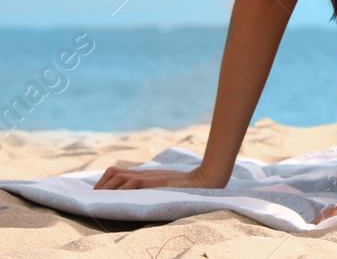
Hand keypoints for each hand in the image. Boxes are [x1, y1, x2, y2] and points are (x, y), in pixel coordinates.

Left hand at [94, 165, 227, 189]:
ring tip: (101, 201)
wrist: (205, 179)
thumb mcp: (164, 184)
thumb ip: (150, 185)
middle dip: (99, 187)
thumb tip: (133, 194)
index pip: (115, 171)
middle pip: (112, 172)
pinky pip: (132, 182)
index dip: (102, 182)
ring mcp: (149, 177)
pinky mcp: (155, 181)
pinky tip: (116, 199)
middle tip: (95, 199)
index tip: (97, 195)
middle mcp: (144, 173)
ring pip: (119, 177)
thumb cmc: (186, 186)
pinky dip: (120, 190)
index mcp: (144, 174)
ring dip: (106, 189)